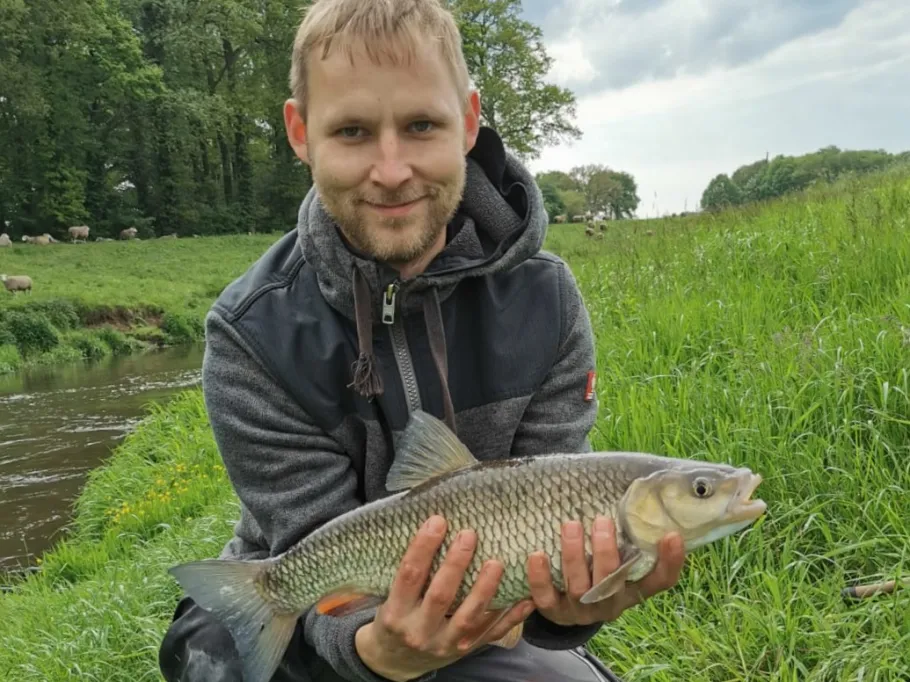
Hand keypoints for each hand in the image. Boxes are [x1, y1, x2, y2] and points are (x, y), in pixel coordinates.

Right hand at [355, 515, 535, 681]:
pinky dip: (511, 617)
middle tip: (469, 535)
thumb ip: (410, 573)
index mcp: (395, 613)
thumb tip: (434, 525)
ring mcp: (445, 645)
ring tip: (497, 563)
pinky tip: (525, 598)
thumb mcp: (390, 598)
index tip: (437, 521)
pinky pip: (492, 634)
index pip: (409, 575)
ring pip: (469, 617)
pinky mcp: (466, 652)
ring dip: (484, 590)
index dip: (423, 547)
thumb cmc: (396, 617)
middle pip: (440, 596)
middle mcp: (419, 632)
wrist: (396, 661)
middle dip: (455, 564)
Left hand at [526, 515, 684, 626]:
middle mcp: (610, 603)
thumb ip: (628, 533)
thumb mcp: (617, 555)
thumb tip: (642, 489)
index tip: (672, 535)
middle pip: (613, 582)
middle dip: (607, 552)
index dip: (670, 562)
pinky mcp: (554, 612)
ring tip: (570, 525)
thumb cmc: (596, 567)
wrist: (566, 605)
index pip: (660, 580)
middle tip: (601, 520)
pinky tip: (537, 555)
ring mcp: (581, 610)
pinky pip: (545, 599)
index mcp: (632, 589)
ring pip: (579, 588)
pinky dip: (540, 578)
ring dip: (574, 555)